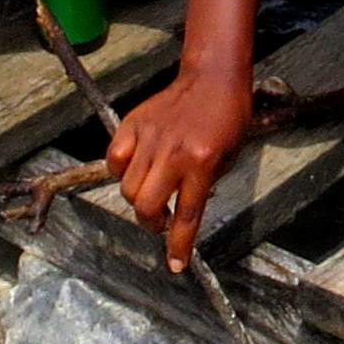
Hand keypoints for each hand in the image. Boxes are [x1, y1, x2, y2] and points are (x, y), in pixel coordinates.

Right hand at [110, 68, 254, 270]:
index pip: (186, 216)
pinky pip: (115, 158)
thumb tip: (178, 213)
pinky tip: (136, 167)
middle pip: (145, 205)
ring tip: (152, 191)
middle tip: (160, 221)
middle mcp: (173, 153)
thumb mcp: (227, 159)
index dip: (179, 246)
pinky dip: (121, 170)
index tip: (176, 265)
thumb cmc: (227, 120)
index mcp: (201, 163)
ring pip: (127, 186)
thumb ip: (201, 187)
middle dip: (151, 223)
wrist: (213, 78)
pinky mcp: (133, 123)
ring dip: (137, 199)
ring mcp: (150, 137)